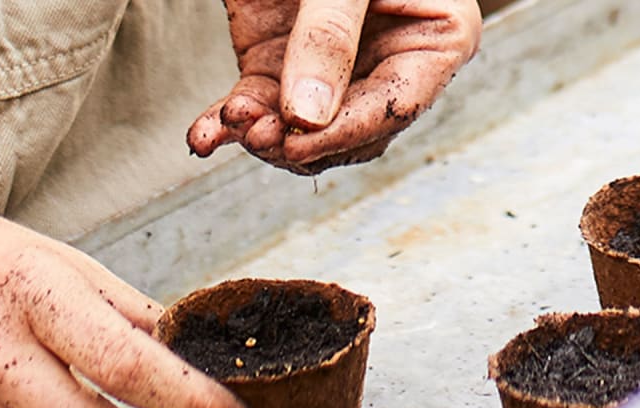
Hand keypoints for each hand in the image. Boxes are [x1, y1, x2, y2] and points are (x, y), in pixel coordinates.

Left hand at [187, 0, 481, 174]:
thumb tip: (307, 115)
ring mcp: (334, 69)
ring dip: (262, 134)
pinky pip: (261, 105)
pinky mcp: (284, 64)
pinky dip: (231, 122)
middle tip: (259, 133)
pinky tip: (206, 134)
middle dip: (300, 140)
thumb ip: (329, 34)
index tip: (300, 141)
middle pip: (350, 130)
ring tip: (233, 120)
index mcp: (433, 38)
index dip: (346, 130)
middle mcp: (386, 62)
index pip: (395, 105)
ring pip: (303, 130)